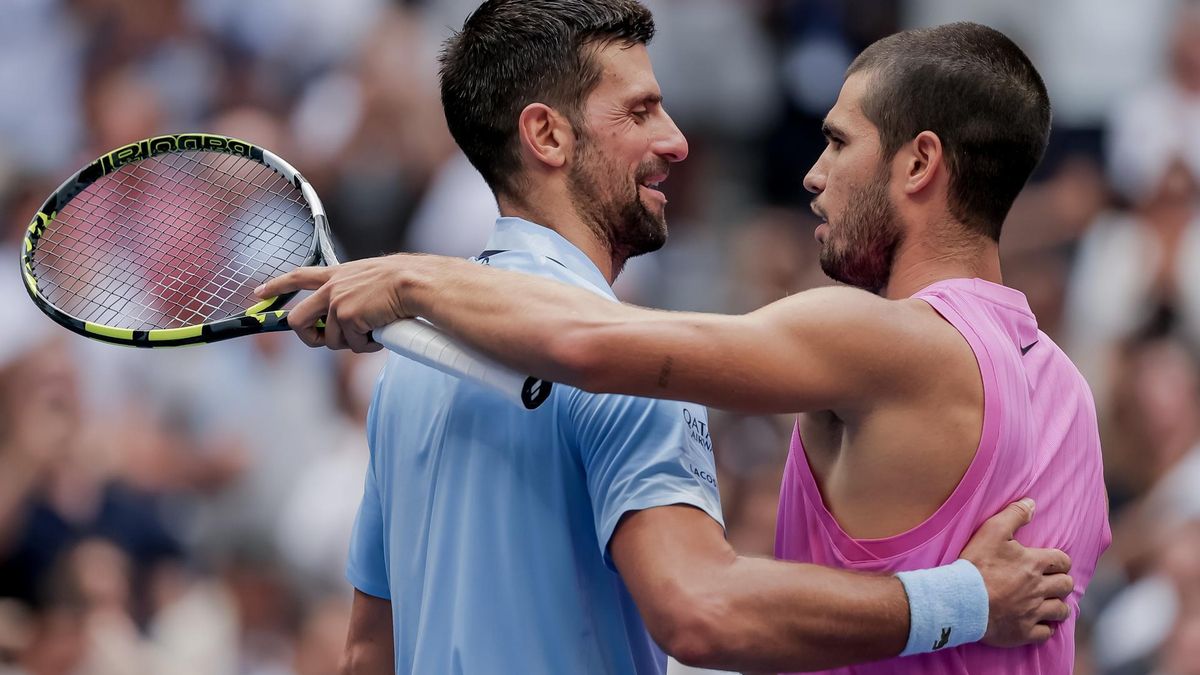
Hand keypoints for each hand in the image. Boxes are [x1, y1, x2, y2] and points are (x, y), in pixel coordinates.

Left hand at [256, 256, 420, 352]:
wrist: (415, 283)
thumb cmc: (406, 283)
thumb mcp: (373, 281)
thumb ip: (356, 294)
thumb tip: (352, 321)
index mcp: (338, 274)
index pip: (299, 276)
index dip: (277, 285)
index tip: (258, 292)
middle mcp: (332, 287)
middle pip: (297, 319)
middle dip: (309, 337)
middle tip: (327, 341)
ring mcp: (336, 302)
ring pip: (330, 340)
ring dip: (352, 342)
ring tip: (375, 330)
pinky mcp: (345, 317)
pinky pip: (351, 344)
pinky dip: (368, 344)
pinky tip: (381, 331)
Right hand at [960, 498, 1073, 646]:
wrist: (961, 600)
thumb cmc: (976, 564)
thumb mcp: (991, 531)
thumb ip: (1014, 515)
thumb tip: (1031, 503)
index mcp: (1034, 564)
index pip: (1062, 561)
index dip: (1059, 561)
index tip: (1051, 562)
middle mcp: (1039, 589)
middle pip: (1066, 586)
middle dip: (1061, 582)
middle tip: (1049, 582)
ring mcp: (1032, 612)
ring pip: (1061, 611)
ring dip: (1057, 606)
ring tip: (1047, 603)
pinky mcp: (1023, 632)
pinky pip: (1046, 634)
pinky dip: (1045, 629)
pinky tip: (1037, 623)